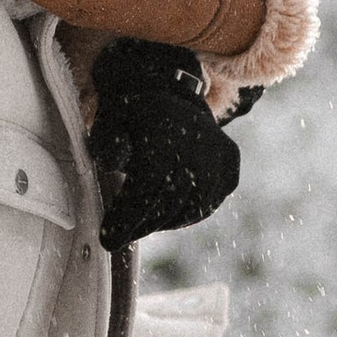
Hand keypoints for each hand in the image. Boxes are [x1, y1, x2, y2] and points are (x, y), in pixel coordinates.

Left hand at [86, 34, 246, 246]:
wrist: (172, 98)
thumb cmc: (132, 116)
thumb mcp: (110, 121)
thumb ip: (106, 142)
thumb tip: (109, 164)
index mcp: (166, 133)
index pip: (147, 188)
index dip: (127, 217)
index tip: (109, 239)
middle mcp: (200, 147)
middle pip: (168, 204)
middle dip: (140, 224)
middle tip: (121, 233)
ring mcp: (220, 160)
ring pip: (189, 210)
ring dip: (162, 222)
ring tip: (141, 222)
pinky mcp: (230, 171)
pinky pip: (207, 206)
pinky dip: (184, 215)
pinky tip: (165, 213)